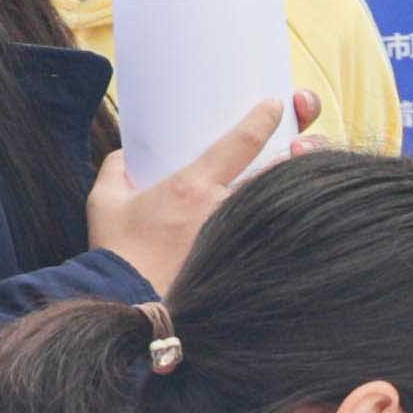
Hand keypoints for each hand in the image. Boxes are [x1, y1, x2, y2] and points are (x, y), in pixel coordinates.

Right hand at [81, 91, 290, 290]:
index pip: (242, 141)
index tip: (277, 104)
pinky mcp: (245, 261)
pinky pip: (279, 233)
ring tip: (306, 164)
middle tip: (304, 135)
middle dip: (303, 144)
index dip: (265, 118)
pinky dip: (292, 217)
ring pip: (285, 200)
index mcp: (193, 186)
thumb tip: (127, 156)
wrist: (129, 308)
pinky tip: (303, 209)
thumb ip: (117, 169)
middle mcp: (224, 208)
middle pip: (280, 168)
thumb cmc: (118, 254)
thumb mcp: (105, 202)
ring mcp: (239, 236)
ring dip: (302, 179)